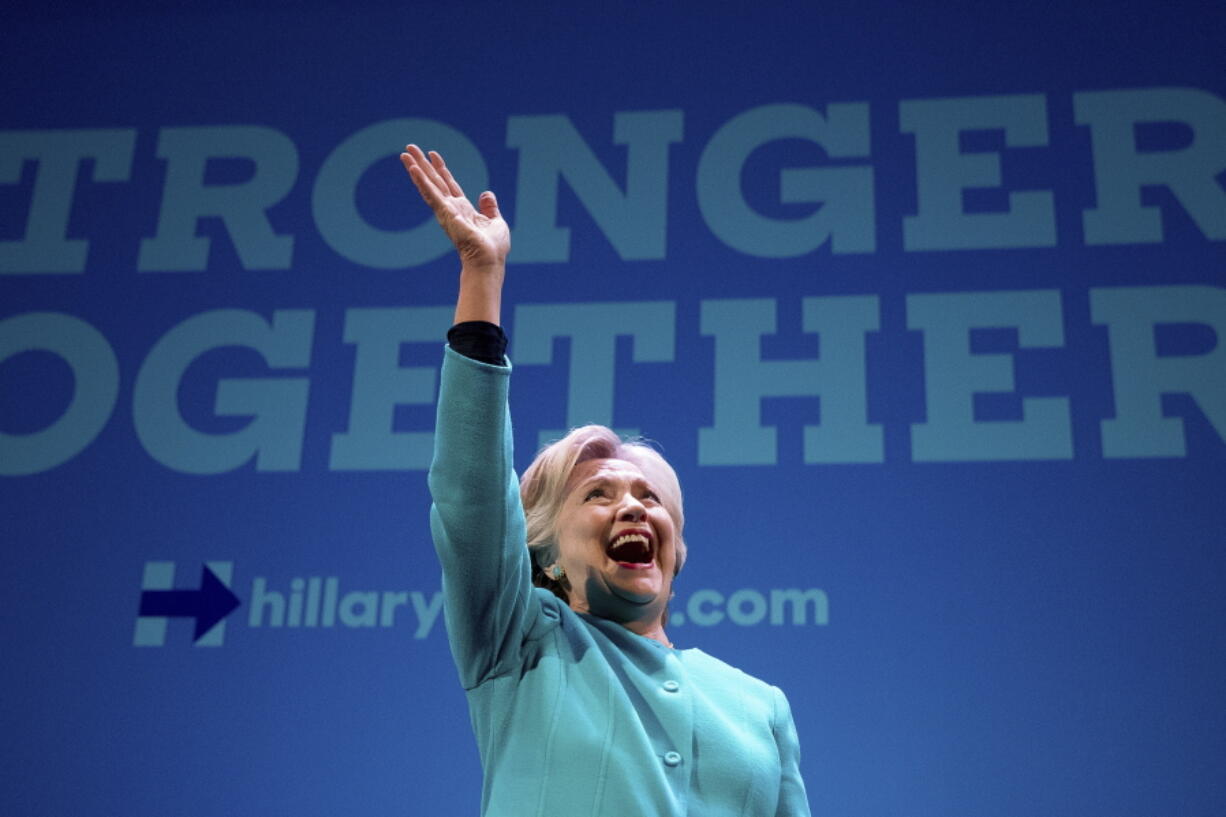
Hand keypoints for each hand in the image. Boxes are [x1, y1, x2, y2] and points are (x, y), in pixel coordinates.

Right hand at [400, 144, 509, 271]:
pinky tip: (413, 169)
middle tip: (409, 148)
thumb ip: (490, 207)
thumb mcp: (495, 221)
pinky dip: (421, 181)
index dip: (441, 169)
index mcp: (463, 209)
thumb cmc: (493, 248)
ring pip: (428, 185)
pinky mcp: (445, 213)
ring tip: (404, 154)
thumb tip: (487, 193)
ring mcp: (446, 211)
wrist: (489, 260)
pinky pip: (431, 194)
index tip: (433, 154)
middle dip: (422, 164)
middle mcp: (451, 208)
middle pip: (434, 181)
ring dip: (416, 169)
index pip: (449, 184)